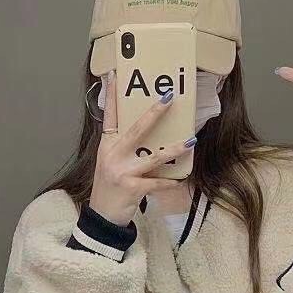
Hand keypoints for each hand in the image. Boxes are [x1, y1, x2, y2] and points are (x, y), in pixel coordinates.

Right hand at [90, 72, 195, 226]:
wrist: (102, 217)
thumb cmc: (109, 188)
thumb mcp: (110, 163)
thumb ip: (122, 147)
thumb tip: (144, 130)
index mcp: (107, 146)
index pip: (109, 116)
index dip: (112, 96)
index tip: (115, 75)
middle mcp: (113, 155)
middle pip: (136, 129)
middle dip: (154, 113)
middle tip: (169, 97)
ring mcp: (122, 172)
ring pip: (153, 156)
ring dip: (174, 149)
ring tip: (191, 141)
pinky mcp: (132, 188)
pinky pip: (157, 182)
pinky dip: (170, 182)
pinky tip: (181, 179)